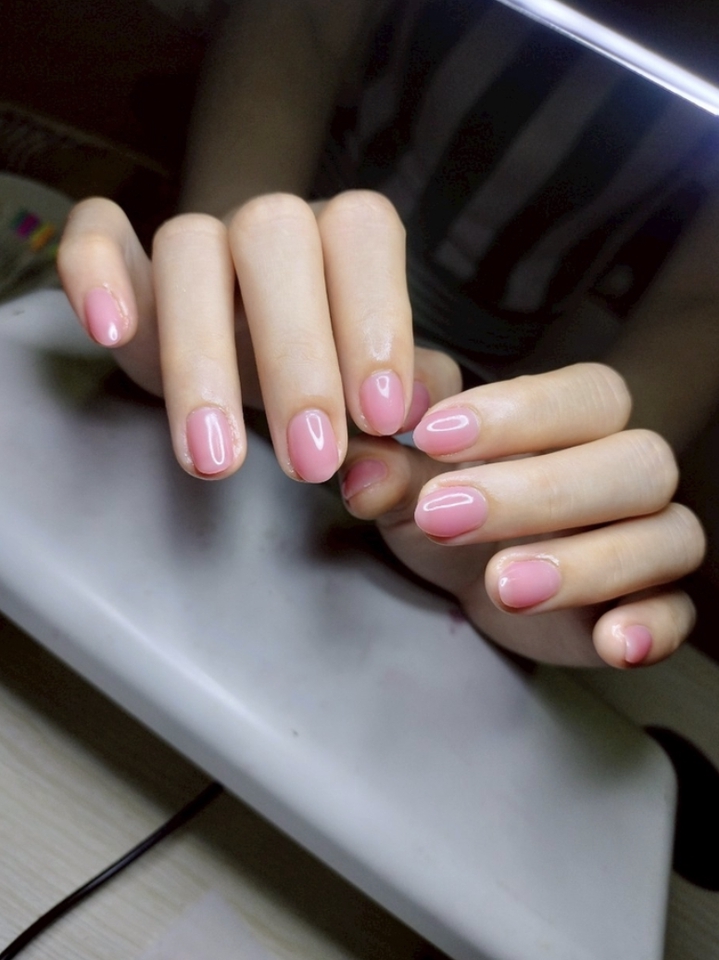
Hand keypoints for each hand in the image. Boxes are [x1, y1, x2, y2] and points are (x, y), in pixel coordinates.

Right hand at [58, 192, 457, 480]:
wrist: (258, 350)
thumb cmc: (331, 373)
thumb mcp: (377, 399)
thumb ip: (409, 416)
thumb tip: (406, 443)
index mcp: (342, 239)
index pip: (363, 235)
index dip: (375, 319)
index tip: (382, 417)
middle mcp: (269, 225)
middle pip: (275, 240)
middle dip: (296, 360)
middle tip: (310, 462)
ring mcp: (195, 237)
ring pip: (185, 248)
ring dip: (200, 357)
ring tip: (217, 461)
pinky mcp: (123, 259)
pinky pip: (96, 231)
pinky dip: (93, 271)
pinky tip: (107, 331)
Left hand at [339, 364, 704, 667]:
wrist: (472, 582)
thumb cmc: (450, 513)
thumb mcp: (406, 483)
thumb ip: (386, 461)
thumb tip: (363, 453)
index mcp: (576, 423)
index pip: (585, 394)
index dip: (518, 412)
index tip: (433, 435)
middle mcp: (625, 472)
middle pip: (635, 462)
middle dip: (541, 490)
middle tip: (446, 513)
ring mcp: (647, 540)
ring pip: (665, 536)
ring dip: (586, 563)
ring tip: (505, 584)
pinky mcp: (651, 607)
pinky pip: (679, 614)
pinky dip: (652, 627)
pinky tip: (610, 640)